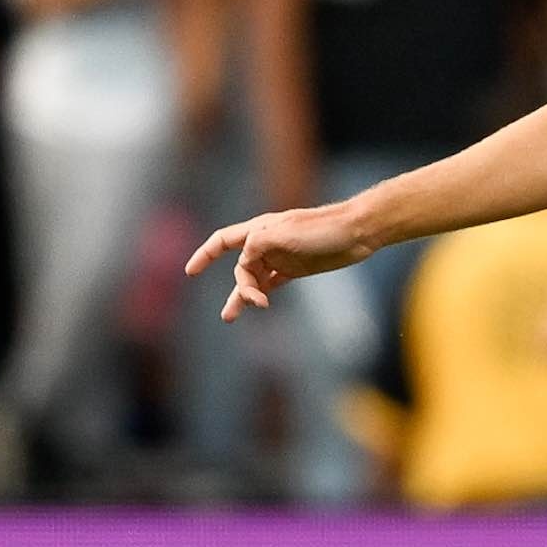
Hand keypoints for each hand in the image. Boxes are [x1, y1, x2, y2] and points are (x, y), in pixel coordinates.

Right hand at [186, 202, 371, 319]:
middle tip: (256, 302)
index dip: (205, 255)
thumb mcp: (286, 233)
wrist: (357, 231)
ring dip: (244, 297)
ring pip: (253, 279)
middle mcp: (267, 243)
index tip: (189, 272)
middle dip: (241, 288)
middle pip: (241, 268)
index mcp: (260, 230)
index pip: (223, 241)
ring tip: (229, 317)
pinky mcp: (295, 269)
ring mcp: (280, 257)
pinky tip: (258, 306)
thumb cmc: (323, 228)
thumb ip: (259, 245)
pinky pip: (270, 283)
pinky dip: (261, 294)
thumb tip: (242, 262)